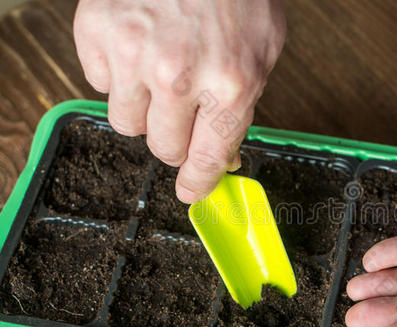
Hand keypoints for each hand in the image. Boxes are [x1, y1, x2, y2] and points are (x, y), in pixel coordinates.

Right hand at [74, 0, 285, 202]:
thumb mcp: (264, 54)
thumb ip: (242, 110)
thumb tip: (224, 158)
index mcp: (230, 86)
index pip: (207, 160)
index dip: (198, 182)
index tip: (192, 190)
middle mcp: (179, 76)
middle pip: (162, 148)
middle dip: (175, 139)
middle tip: (182, 115)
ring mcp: (133, 53)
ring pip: (125, 123)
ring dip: (144, 109)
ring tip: (159, 75)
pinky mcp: (97, 30)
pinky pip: (97, 82)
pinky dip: (116, 74)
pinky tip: (137, 49)